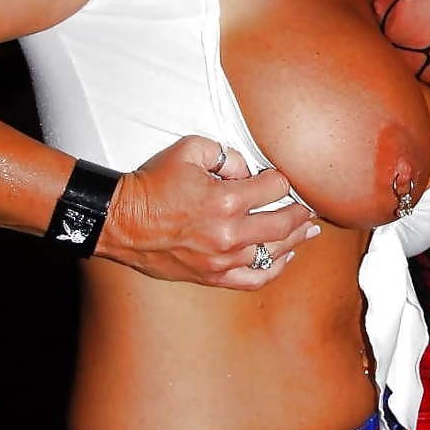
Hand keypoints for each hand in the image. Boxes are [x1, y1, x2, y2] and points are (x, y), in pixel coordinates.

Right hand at [99, 136, 319, 287]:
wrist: (121, 221)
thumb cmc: (153, 183)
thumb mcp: (190, 150)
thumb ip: (227, 154)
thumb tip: (248, 171)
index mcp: (225, 200)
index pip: (275, 188)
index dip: (281, 180)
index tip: (278, 178)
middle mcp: (228, 233)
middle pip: (284, 223)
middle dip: (301, 212)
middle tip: (309, 207)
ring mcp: (222, 260)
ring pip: (274, 252)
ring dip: (296, 239)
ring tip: (308, 230)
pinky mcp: (212, 276)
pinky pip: (254, 279)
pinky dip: (275, 268)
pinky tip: (285, 257)